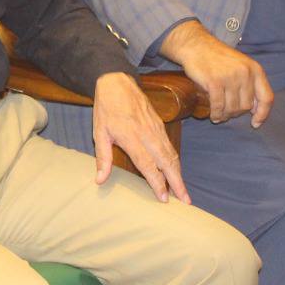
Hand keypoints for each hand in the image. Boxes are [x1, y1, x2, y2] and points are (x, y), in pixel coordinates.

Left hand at [91, 73, 188, 203]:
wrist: (117, 83)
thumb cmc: (106, 109)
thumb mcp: (99, 133)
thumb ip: (102, 158)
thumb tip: (100, 180)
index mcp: (131, 137)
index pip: (148, 164)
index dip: (157, 182)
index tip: (163, 198)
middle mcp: (148, 135)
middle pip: (167, 162)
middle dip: (177, 182)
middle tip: (185, 200)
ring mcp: (157, 129)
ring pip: (172, 155)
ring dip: (179, 174)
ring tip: (184, 192)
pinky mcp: (160, 125)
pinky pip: (170, 147)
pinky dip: (175, 162)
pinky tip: (176, 172)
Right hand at [160, 20, 273, 126]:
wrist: (196, 45)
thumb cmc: (218, 58)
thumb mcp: (241, 65)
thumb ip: (250, 83)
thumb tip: (255, 110)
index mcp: (255, 69)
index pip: (266, 98)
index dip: (262, 114)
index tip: (255, 123)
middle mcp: (245, 73)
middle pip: (246, 106)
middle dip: (236, 113)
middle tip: (227, 113)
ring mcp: (230, 78)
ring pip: (232, 108)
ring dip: (225, 115)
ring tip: (219, 116)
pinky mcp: (214, 82)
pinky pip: (218, 106)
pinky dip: (216, 114)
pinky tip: (213, 116)